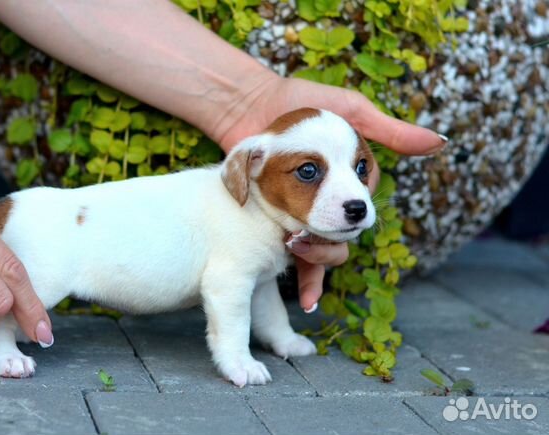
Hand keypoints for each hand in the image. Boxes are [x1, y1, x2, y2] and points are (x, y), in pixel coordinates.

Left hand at [215, 76, 444, 311]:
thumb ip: (392, 132)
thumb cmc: (304, 103)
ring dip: (314, 262)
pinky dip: (299, 274)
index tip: (344, 212)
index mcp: (348, 183)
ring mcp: (301, 212)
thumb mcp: (352, 112)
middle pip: (340, 238)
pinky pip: (288, 250)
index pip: (359, 209)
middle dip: (328, 246)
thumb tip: (441, 142)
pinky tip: (305, 301)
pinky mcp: (276, 217)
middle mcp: (328, 202)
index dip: (352, 213)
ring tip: (294, 247)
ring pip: (319, 251)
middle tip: (304, 236)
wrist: (251, 102)